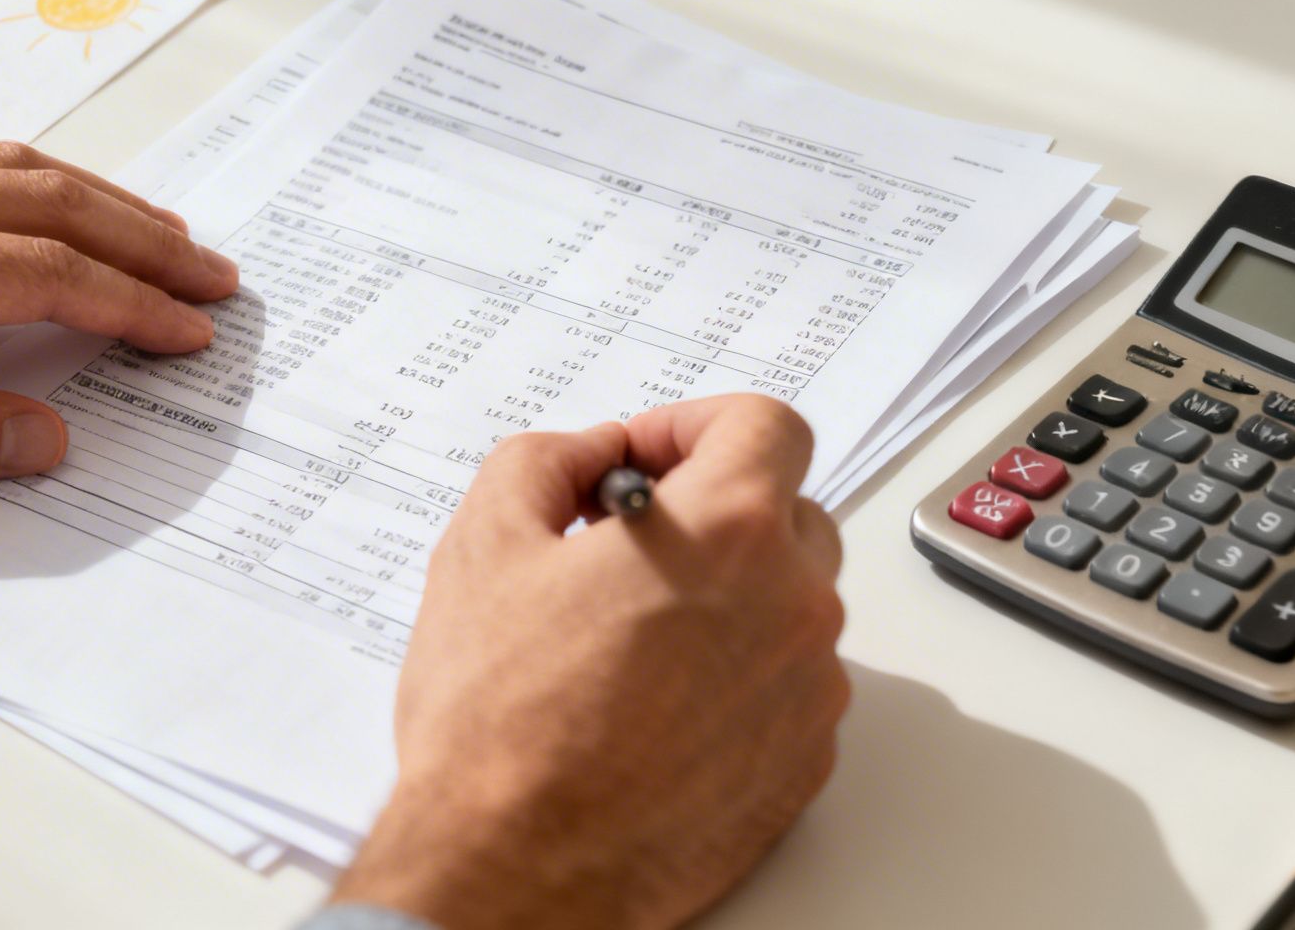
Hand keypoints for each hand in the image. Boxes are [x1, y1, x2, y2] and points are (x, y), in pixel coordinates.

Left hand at [0, 142, 237, 496]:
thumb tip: (48, 438)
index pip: (48, 274)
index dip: (133, 305)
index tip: (191, 332)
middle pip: (52, 202)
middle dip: (146, 241)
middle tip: (214, 277)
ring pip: (14, 166)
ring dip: (102, 200)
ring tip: (163, 236)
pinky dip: (39, 178)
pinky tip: (56, 201)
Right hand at [334, 395, 847, 929]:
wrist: (515, 869)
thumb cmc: (500, 720)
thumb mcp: (486, 543)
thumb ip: (547, 461)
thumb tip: (593, 455)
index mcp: (728, 531)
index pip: (767, 425)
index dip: (696, 425)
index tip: (644, 459)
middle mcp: (793, 604)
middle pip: (787, 513)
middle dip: (710, 511)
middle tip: (625, 545)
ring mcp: (808, 692)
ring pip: (789, 604)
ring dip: (726, 596)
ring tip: (630, 635)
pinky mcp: (803, 764)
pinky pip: (785, 686)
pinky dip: (735, 675)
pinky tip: (653, 704)